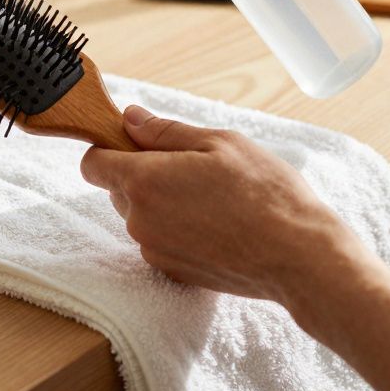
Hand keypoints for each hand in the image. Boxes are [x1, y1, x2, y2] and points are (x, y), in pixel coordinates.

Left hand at [80, 104, 374, 307]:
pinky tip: (215, 224)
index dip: (110, 147)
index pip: (92, 162)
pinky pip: (159, 240)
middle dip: (144, 174)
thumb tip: (129, 118)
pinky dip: (177, 229)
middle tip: (192, 167)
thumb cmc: (264, 193)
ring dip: (163, 202)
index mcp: (144, 180)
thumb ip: (164, 131)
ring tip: (211, 197)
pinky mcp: (171, 272)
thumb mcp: (218, 142)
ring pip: (141, 215)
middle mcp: (139, 220)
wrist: (297, 256)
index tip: (138, 142)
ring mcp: (153, 250)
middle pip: (118, 188)